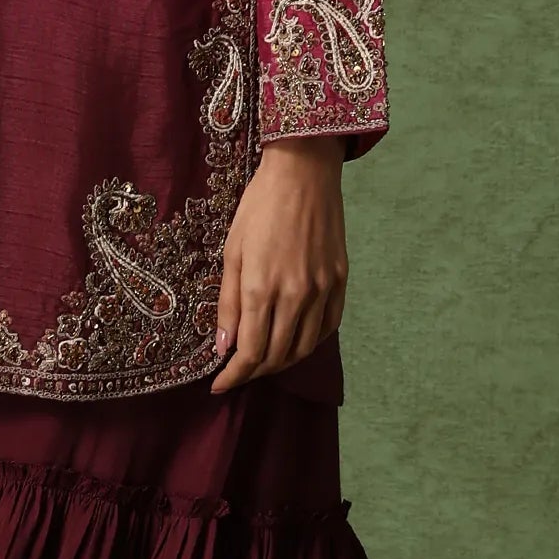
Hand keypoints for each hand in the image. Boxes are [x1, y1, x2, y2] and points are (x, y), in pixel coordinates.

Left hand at [209, 137, 348, 392]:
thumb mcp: (231, 253)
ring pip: (304, 347)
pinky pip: (327, 327)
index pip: (250, 353)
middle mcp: (295, 296)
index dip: (233, 376)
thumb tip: (223, 347)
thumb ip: (228, 304)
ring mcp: (322, 290)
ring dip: (281, 362)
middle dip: (254, 372)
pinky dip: (309, 342)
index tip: (219, 385)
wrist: (303, 174)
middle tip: (237, 373)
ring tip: (263, 361)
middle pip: (276, 356)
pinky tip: (295, 340)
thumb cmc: (259, 208)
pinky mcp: (340, 281)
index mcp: (261, 288)